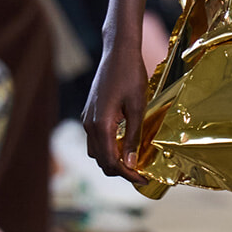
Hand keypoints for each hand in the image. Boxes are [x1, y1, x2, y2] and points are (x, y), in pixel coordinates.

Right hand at [82, 41, 149, 182]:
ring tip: (134, 161)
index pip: (110, 162)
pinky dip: (108, 147)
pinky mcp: (90, 113)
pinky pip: (95, 138)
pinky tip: (124, 144)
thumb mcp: (138, 107)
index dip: (127, 174)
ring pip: (96, 151)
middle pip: (101, 160)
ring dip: (112, 160)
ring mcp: (87, 118)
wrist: (118, 52)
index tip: (143, 179)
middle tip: (141, 173)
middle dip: (120, 170)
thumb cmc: (131, 75)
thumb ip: (133, 137)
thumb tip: (131, 164)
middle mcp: (89, 124)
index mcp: (100, 125)